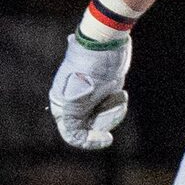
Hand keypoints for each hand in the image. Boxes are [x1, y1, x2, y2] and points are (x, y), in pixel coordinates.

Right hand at [49, 34, 131, 150]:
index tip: (108, 138)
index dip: (90, 141)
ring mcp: (89, 98)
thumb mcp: (81, 95)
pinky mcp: (103, 93)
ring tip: (119, 94)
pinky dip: (117, 104)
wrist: (106, 42)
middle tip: (118, 102)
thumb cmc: (91, 66)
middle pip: (91, 128)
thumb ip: (74, 118)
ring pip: (103, 120)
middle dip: (108, 119)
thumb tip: (71, 135)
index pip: (73, 136)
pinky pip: (111, 110)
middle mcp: (73, 104)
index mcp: (63, 104)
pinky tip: (120, 91)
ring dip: (114, 111)